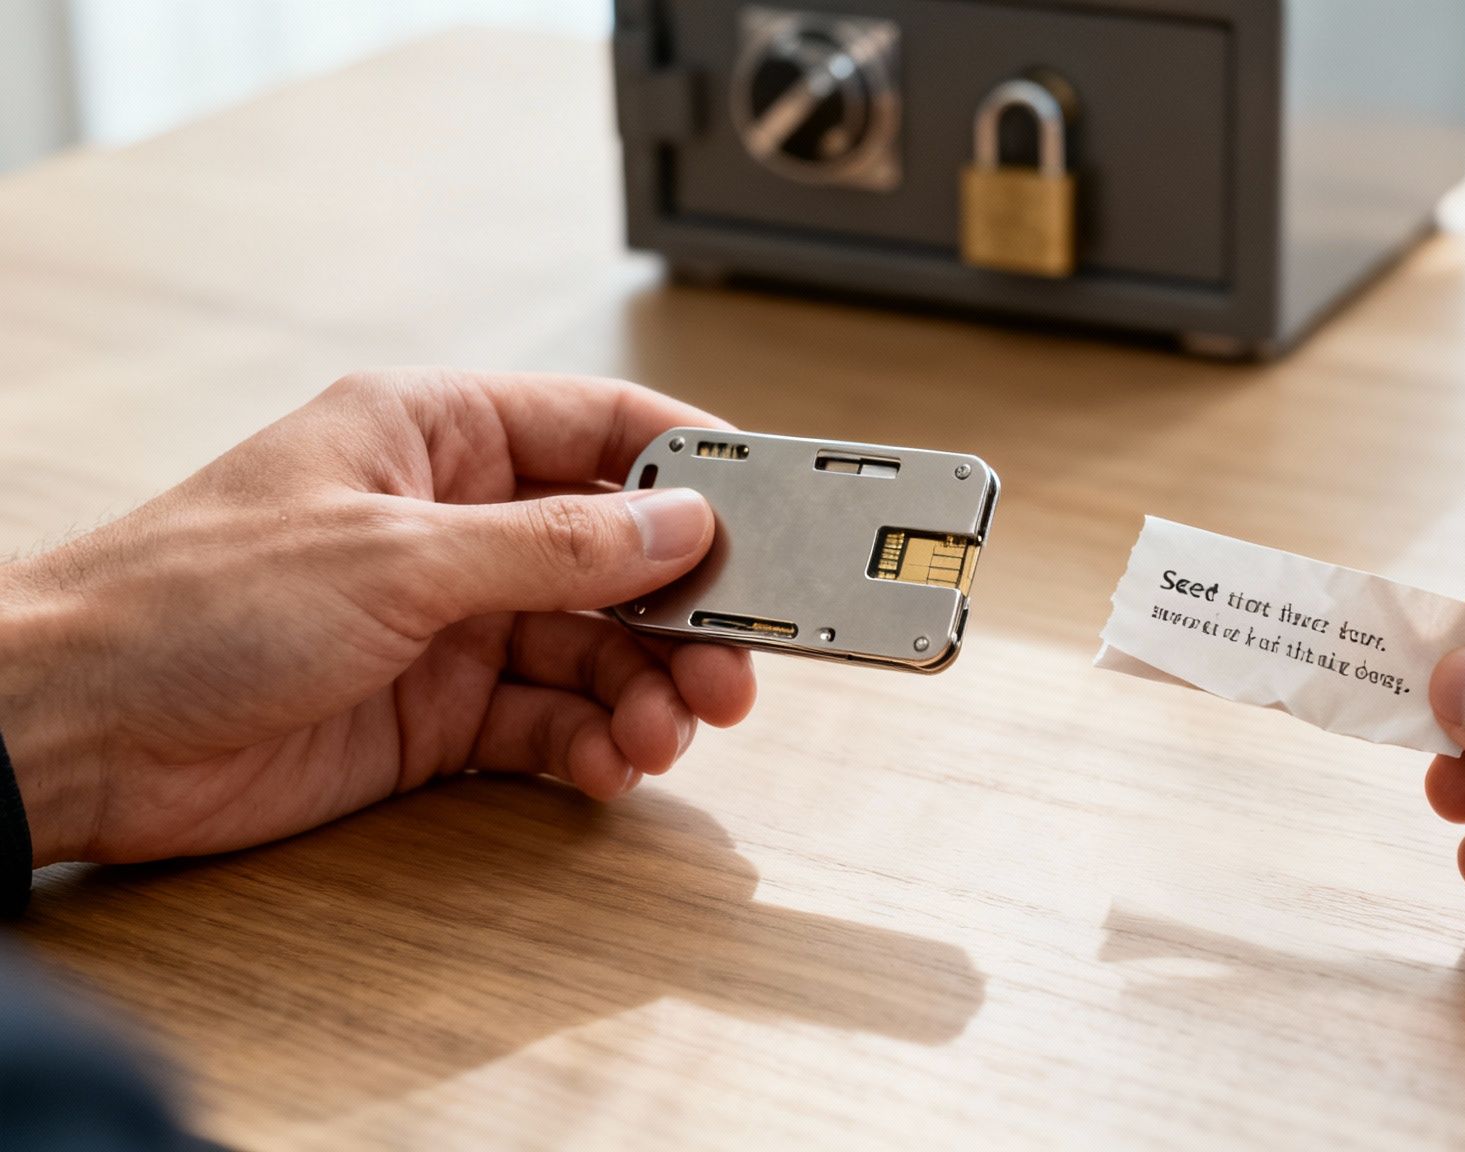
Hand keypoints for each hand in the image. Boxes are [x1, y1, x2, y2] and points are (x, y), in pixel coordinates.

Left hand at [0, 369, 755, 866]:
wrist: (74, 732)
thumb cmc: (187, 602)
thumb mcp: (396, 557)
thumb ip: (553, 547)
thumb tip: (680, 524)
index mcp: (434, 435)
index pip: (600, 429)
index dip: (693, 468)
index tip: (771, 518)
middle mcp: (452, 523)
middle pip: (617, 557)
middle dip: (682, 614)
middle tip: (733, 669)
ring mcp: (447, 622)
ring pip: (593, 649)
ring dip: (643, 692)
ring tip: (664, 733)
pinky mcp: (435, 714)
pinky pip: (548, 722)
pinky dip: (590, 746)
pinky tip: (608, 765)